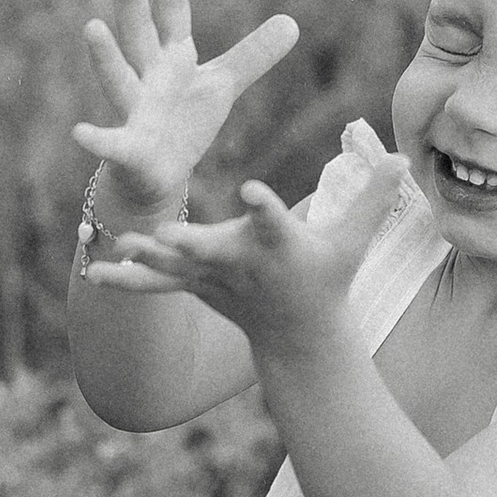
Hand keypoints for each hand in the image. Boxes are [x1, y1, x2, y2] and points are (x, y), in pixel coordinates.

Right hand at [77, 0, 299, 220]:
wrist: (154, 175)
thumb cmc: (182, 124)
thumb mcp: (221, 86)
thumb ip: (252, 55)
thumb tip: (292, 22)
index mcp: (172, 58)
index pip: (173, 11)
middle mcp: (147, 77)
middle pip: (140, 34)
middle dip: (133, 2)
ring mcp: (134, 112)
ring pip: (118, 80)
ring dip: (106, 56)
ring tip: (91, 27)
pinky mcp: (128, 151)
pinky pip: (111, 144)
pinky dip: (96, 140)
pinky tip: (79, 133)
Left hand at [80, 139, 405, 354]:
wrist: (299, 339)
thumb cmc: (328, 280)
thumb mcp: (354, 241)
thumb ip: (374, 198)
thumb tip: (403, 158)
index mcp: (282, 247)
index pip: (276, 223)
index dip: (266, 208)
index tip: (252, 191)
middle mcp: (245, 264)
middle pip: (214, 251)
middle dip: (189, 245)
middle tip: (161, 234)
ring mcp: (217, 280)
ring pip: (176, 268)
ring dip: (146, 259)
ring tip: (116, 244)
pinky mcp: (196, 288)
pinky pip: (156, 287)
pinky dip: (126, 282)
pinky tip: (93, 275)